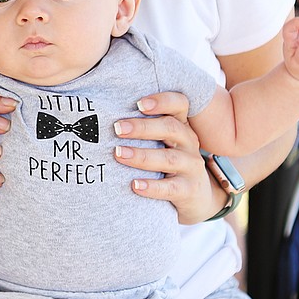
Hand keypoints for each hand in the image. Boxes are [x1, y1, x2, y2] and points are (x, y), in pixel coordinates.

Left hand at [113, 91, 221, 222]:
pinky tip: (134, 185)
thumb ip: (142, 130)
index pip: (179, 104)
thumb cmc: (168, 163)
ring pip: (168, 158)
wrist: (195, 196)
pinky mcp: (189, 190)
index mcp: (181, 126)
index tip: (139, 104)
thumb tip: (103, 118)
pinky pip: (170, 188)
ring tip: (118, 154)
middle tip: (117, 128)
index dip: (161, 101)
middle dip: (142, 127)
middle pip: (170, 128)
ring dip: (141, 156)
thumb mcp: (163, 142)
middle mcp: (189, 142)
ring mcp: (192, 167)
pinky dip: (152, 187)